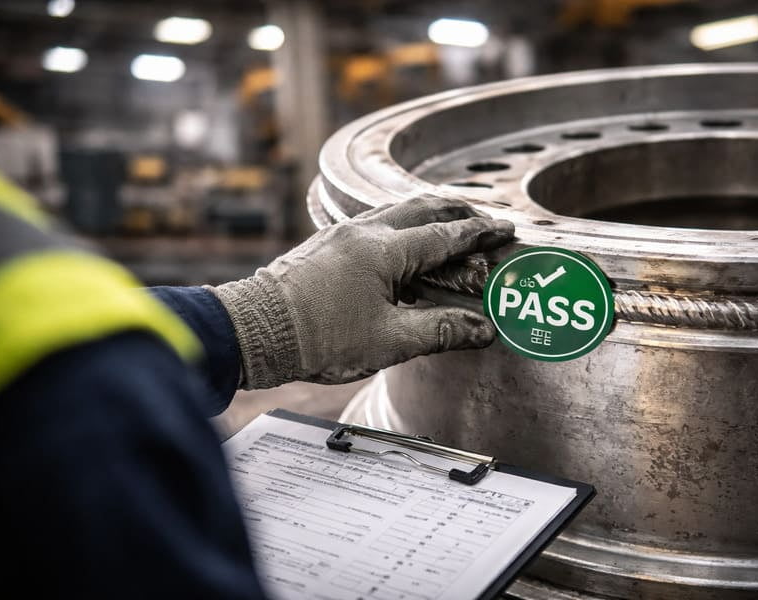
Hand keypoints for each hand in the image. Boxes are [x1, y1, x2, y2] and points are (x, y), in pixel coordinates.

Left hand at [208, 196, 514, 387]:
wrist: (252, 332)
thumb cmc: (317, 338)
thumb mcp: (389, 340)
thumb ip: (441, 331)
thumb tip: (482, 330)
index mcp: (384, 250)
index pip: (446, 235)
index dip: (480, 233)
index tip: (505, 229)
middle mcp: (363, 232)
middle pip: (421, 208)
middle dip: (458, 212)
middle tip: (483, 220)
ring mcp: (340, 235)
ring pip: (394, 212)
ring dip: (427, 216)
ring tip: (448, 227)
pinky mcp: (324, 246)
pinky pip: (372, 224)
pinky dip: (400, 227)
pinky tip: (401, 245)